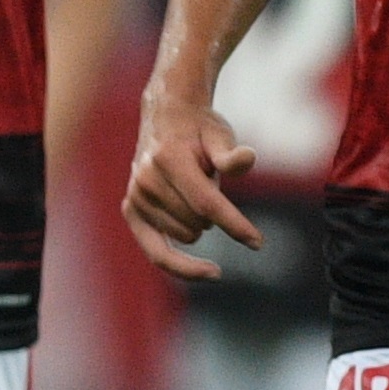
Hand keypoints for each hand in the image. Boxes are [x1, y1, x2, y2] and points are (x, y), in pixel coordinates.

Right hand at [121, 82, 260, 280]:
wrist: (164, 118)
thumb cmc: (199, 129)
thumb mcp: (220, 134)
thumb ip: (231, 153)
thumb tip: (246, 159)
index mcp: (168, 158)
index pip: (206, 203)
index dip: (235, 225)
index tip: (258, 243)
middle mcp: (146, 180)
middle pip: (198, 222)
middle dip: (215, 213)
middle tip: (209, 182)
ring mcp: (136, 197)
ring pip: (186, 236)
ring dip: (199, 222)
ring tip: (192, 191)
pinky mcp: (131, 210)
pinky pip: (158, 253)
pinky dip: (182, 263)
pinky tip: (205, 271)